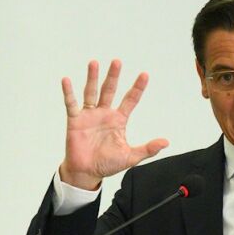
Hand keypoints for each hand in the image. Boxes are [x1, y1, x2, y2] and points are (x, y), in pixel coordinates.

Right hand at [59, 59, 168, 189]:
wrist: (87, 173)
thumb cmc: (107, 164)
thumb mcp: (131, 157)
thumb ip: (148, 149)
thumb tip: (166, 142)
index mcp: (119, 120)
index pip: (130, 100)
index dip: (137, 88)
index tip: (145, 74)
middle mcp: (104, 113)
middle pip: (109, 90)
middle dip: (113, 76)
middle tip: (117, 61)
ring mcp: (89, 115)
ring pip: (91, 92)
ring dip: (93, 78)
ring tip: (94, 62)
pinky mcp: (75, 121)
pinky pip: (71, 104)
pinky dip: (69, 92)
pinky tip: (67, 80)